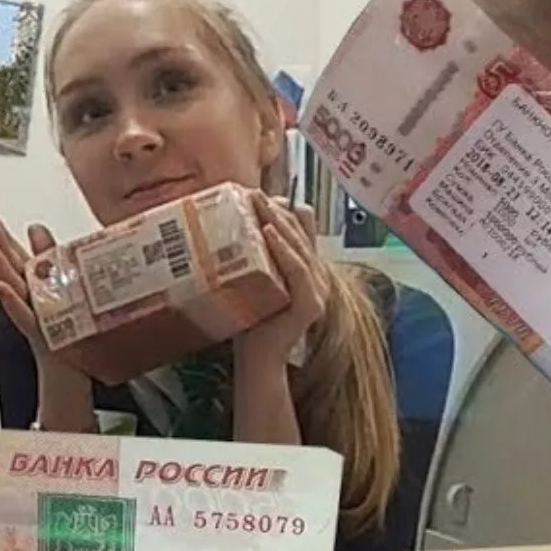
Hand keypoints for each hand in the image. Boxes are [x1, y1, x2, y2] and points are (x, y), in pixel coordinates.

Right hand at [0, 197, 54, 355]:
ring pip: (8, 281)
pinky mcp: (38, 329)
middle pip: (4, 258)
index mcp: (29, 278)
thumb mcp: (55, 283)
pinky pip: (23, 313)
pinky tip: (0, 286)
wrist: (66, 362)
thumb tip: (35, 228)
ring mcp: (29, 309)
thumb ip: (45, 255)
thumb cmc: (60, 325)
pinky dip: (11, 300)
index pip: (8, 247)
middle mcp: (25, 291)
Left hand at [237, 193, 328, 365]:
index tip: (263, 194)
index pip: (305, 228)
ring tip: (260, 204)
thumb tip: (231, 226)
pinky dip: (284, 248)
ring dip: (279, 222)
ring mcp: (318, 290)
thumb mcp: (255, 281)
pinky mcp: (312, 303)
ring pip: (300, 246)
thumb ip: (255, 257)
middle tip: (253, 192)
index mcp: (307, 268)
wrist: (258, 358)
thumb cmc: (253, 320)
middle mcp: (317, 276)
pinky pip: (298, 268)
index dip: (288, 208)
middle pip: (302, 232)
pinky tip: (268, 232)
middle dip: (277, 209)